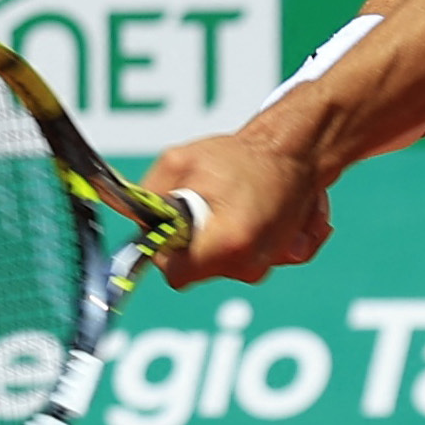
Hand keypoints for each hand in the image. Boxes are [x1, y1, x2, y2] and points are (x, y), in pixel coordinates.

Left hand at [144, 130, 333, 285]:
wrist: (296, 151)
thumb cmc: (240, 155)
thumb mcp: (180, 162)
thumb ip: (148, 195)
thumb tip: (129, 217)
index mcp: (226, 241)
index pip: (174, 273)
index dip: (166, 249)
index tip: (174, 225)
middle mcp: (250, 264)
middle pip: (195, 271)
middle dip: (192, 243)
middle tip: (208, 206)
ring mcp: (267, 265)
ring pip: (219, 266)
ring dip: (218, 240)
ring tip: (236, 205)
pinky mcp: (280, 261)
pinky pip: (244, 260)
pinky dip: (245, 240)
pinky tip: (256, 213)